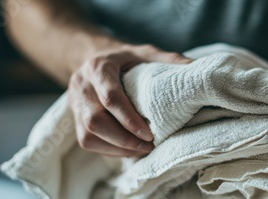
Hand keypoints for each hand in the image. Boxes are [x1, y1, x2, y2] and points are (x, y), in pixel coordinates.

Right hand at [68, 44, 191, 156]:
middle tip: (149, 145)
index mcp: (98, 68)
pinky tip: (129, 150)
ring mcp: (75, 104)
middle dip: (124, 139)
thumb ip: (166, 58)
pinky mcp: (75, 119)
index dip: (129, 119)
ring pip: (88, 135)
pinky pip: (88, 141)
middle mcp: (81, 86)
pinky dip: (110, 150)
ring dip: (117, 148)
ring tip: (142, 150)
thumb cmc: (124, 59)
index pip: (110, 97)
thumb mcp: (144, 52)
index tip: (149, 133)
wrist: (92, 58)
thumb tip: (193, 67)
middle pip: (95, 121)